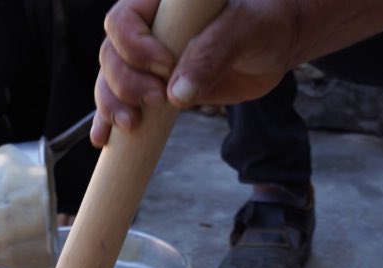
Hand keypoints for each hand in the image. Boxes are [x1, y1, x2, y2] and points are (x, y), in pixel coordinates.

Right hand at [92, 0, 300, 146]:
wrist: (277, 42)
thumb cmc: (264, 21)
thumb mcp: (244, 29)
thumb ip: (212, 54)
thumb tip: (176, 95)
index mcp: (162, 4)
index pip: (123, 20)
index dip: (134, 47)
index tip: (165, 66)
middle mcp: (149, 29)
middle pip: (111, 55)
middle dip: (126, 83)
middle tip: (157, 99)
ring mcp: (150, 61)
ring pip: (112, 81)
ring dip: (114, 105)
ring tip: (132, 124)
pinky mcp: (158, 88)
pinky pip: (125, 103)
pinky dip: (110, 121)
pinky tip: (105, 139)